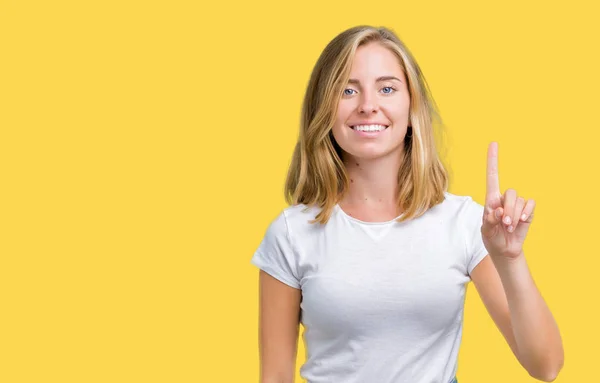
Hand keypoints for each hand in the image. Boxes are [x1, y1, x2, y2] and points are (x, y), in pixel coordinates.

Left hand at [481, 142, 535, 258]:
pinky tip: (521, 222)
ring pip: (520, 200)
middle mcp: (504, 198)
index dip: (493, 160)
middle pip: (510, 192)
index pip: (492, 176)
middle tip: (504, 223)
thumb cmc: (492, 238)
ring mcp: (517, 204)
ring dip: (515, 215)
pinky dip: (526, 214)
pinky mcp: (528, 211)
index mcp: (491, 199)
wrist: (505, 250)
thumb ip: (489, 220)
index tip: (493, 143)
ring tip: (509, 227)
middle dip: (508, 209)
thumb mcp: (486, 231)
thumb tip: (497, 210)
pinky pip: (530, 204)